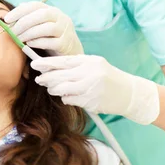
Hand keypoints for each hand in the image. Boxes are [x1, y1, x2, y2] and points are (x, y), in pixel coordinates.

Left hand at [5, 1, 83, 55]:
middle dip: (23, 22)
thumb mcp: (41, 25)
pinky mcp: (66, 44)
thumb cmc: (51, 37)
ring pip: (46, 28)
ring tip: (18, 39)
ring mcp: (65, 30)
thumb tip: (13, 14)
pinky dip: (38, 42)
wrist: (70, 51)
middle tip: (12, 31)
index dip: (20, 11)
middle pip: (41, 15)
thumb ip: (29, 18)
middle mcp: (60, 17)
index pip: (35, 5)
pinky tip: (29, 44)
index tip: (7, 19)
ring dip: (29, 33)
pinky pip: (51, 42)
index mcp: (52, 10)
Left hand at [31, 55, 159, 124]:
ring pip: (61, 89)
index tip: (34, 64)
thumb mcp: (94, 64)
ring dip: (54, 89)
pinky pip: (69, 100)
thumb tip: (51, 67)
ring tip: (53, 88)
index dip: (46, 63)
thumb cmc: (108, 77)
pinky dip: (66, 98)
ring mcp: (90, 89)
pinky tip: (69, 96)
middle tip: (39, 79)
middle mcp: (89, 74)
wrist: (129, 93)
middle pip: (59, 76)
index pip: (63, 61)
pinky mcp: (90, 102)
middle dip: (46, 78)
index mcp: (89, 62)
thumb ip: (75, 64)